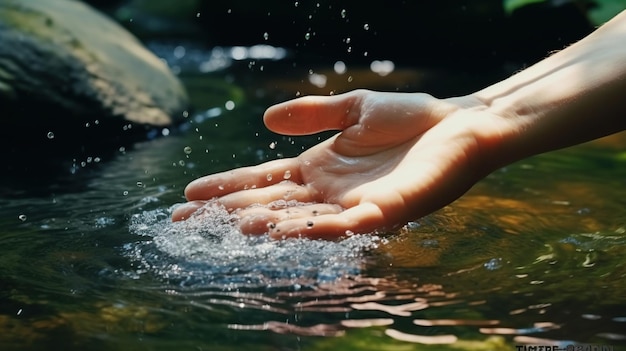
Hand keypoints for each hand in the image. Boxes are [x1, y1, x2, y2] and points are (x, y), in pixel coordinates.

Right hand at [172, 89, 508, 238]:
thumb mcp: (353, 108)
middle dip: (230, 213)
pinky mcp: (388, 209)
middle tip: (186, 221)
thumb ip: (312, 113)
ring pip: (304, 219)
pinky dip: (320, 230)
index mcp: (320, 168)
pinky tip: (290, 231)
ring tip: (237, 227)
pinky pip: (349, 225)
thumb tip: (266, 121)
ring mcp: (356, 203)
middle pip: (273, 203)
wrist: (460, 123)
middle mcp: (331, 192)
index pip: (264, 179)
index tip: (189, 192)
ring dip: (272, 225)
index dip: (226, 186)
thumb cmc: (412, 118)